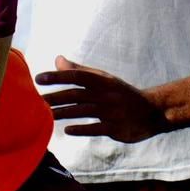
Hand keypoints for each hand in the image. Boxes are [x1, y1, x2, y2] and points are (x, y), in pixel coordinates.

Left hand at [36, 57, 165, 142]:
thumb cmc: (122, 94)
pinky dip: (82, 129)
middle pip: (77, 94)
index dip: (57, 76)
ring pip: (84, 111)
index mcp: (103, 81)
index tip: (38, 78)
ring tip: (47, 115)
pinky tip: (67, 130)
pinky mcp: (116, 128)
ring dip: (64, 112)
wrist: (152, 111)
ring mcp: (112, 111)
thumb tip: (57, 60)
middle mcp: (106, 94)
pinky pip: (97, 128)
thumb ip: (80, 71)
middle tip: (37, 101)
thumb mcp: (104, 79)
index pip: (77, 76)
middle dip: (56, 97)